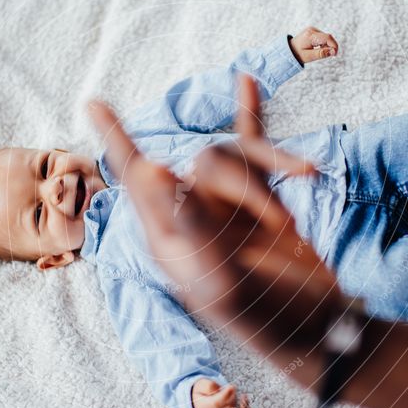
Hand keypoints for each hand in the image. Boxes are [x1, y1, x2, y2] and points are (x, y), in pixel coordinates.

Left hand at [89, 74, 352, 391]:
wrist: (313, 325)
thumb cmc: (264, 314)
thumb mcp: (222, 277)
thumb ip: (189, 225)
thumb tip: (155, 166)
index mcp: (169, 237)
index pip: (136, 180)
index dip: (117, 139)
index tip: (94, 101)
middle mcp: (193, 213)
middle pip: (208, 164)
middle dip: (248, 191)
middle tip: (283, 227)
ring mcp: (227, 201)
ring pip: (239, 158)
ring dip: (269, 188)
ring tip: (292, 229)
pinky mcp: (261, 195)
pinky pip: (253, 145)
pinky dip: (251, 115)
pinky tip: (247, 82)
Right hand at [191, 379, 251, 407]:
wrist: (201, 406)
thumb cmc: (203, 393)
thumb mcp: (201, 386)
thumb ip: (209, 386)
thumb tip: (221, 389)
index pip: (217, 404)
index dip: (226, 394)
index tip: (232, 386)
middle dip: (233, 397)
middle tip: (233, 389)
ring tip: (244, 397)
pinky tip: (246, 405)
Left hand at [288, 26, 338, 64]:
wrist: (288, 50)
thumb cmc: (297, 54)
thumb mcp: (309, 56)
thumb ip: (321, 54)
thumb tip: (333, 51)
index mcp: (310, 35)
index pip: (328, 38)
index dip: (334, 45)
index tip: (335, 55)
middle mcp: (312, 30)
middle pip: (328, 37)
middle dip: (330, 47)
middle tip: (325, 56)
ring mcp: (312, 29)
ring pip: (326, 37)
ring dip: (326, 45)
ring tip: (317, 52)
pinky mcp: (313, 31)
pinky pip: (322, 37)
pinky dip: (323, 43)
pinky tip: (317, 49)